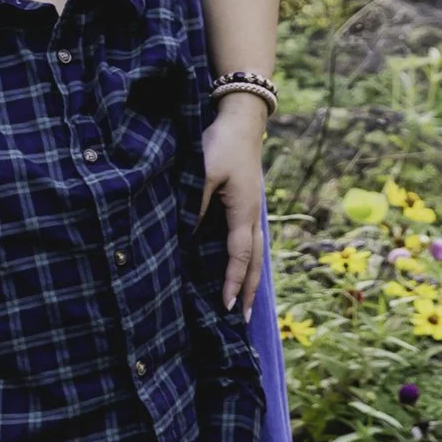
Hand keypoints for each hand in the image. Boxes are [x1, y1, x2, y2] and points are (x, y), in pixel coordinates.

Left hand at [200, 100, 267, 314]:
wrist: (241, 121)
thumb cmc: (221, 145)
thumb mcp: (204, 173)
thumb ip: (196, 205)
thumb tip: (187, 236)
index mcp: (244, 212)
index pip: (239, 256)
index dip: (233, 282)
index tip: (226, 307)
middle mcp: (252, 216)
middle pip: (254, 262)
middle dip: (248, 290)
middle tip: (242, 320)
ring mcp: (252, 211)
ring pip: (254, 252)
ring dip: (249, 278)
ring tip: (243, 302)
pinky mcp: (246, 204)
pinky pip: (249, 240)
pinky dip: (245, 261)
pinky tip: (238, 268)